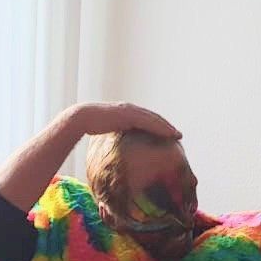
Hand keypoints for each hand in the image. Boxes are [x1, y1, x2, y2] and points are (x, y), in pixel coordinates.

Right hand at [66, 102, 180, 140]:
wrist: (82, 117)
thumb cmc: (90, 126)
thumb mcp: (104, 132)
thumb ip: (111, 136)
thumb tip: (112, 151)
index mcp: (125, 112)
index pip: (145, 119)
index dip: (157, 125)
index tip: (166, 134)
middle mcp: (131, 109)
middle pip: (153, 117)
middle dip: (166, 126)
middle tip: (177, 135)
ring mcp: (131, 111)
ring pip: (154, 119)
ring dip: (167, 127)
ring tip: (177, 135)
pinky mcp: (130, 115)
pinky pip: (150, 122)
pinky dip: (161, 128)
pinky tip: (169, 134)